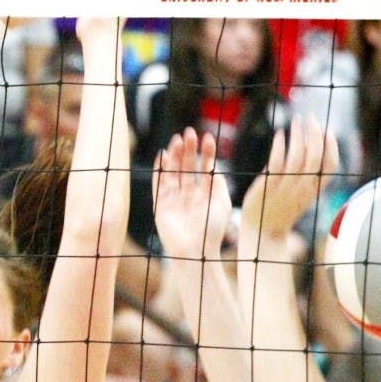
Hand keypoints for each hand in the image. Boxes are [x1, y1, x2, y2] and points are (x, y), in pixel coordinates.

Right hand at [153, 127, 232, 261]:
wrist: (195, 250)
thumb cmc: (212, 229)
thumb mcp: (222, 203)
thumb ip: (218, 183)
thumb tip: (214, 167)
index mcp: (204, 194)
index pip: (204, 168)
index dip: (206, 153)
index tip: (207, 138)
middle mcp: (188, 195)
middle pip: (187, 166)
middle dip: (188, 149)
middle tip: (189, 132)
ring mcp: (174, 199)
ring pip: (173, 171)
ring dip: (174, 155)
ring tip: (177, 139)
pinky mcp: (160, 205)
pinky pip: (158, 183)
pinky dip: (159, 170)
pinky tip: (162, 155)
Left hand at [241, 115, 338, 240]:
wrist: (263, 234)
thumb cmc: (281, 212)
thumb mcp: (300, 195)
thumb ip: (306, 175)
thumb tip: (307, 146)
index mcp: (313, 191)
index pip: (331, 165)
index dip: (332, 146)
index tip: (328, 130)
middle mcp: (302, 189)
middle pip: (315, 156)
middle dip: (315, 133)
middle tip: (310, 118)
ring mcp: (286, 188)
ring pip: (297, 156)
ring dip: (298, 134)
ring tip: (296, 120)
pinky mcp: (269, 186)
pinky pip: (277, 162)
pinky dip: (280, 145)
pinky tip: (280, 134)